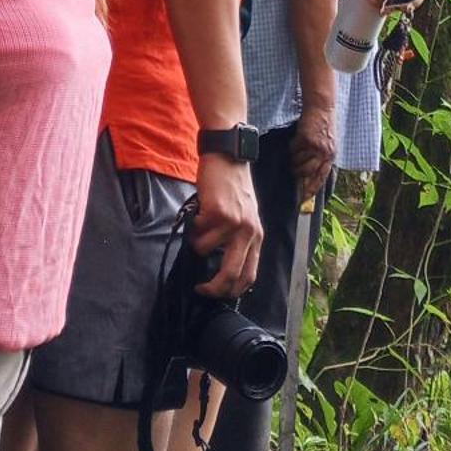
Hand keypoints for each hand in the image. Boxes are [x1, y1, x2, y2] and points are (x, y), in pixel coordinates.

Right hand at [190, 153, 262, 297]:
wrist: (227, 157)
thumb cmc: (232, 187)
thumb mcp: (244, 216)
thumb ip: (238, 240)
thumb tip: (220, 267)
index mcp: (257, 236)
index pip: (249, 275)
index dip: (232, 291)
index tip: (216, 293)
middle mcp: (249, 232)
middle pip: (232, 273)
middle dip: (214, 288)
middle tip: (200, 289)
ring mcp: (234, 223)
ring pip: (206, 250)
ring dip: (197, 243)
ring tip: (198, 226)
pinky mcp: (218, 213)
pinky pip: (198, 232)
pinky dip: (193, 225)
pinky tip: (199, 211)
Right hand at [290, 103, 335, 198]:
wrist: (321, 108)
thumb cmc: (324, 127)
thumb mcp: (328, 145)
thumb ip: (322, 160)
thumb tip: (310, 177)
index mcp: (331, 157)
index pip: (322, 178)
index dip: (312, 189)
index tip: (304, 199)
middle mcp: (325, 153)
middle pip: (308, 172)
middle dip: (299, 174)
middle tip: (293, 171)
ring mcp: (315, 146)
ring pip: (299, 161)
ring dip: (294, 160)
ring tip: (294, 155)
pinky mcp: (306, 138)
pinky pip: (294, 149)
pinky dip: (292, 147)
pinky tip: (295, 142)